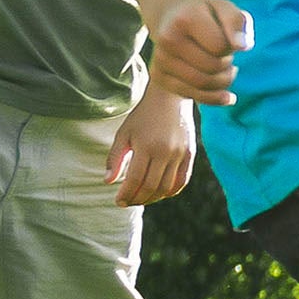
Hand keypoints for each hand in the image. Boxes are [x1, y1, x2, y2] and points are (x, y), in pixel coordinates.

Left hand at [106, 88, 195, 205]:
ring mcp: (180, 153)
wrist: (169, 97)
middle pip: (151, 187)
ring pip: (167, 188)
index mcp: (146, 146)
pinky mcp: (190, 153)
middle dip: (137, 199)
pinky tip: (160, 193)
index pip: (134, 180)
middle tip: (128, 202)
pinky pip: (182, 180)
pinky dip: (171, 191)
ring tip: (142, 198)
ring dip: (153, 198)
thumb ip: (115, 157)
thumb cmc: (143, 116)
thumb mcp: (124, 133)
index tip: (118, 201)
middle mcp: (165, 151)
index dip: (126, 194)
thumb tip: (108, 182)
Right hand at [149, 0, 253, 105]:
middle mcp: (168, 39)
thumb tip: (243, 47)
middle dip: (227, 64)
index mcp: (185, 19)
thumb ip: (237, 23)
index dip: (231, 47)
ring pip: (202, 85)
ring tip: (226, 69)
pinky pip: (193, 96)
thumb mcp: (225, 9)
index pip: (220, 46)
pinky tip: (229, 96)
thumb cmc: (207, 14)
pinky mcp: (159, 76)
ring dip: (223, 81)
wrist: (172, 18)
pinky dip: (215, 98)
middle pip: (211, 67)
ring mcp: (161, 59)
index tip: (227, 39)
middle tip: (226, 56)